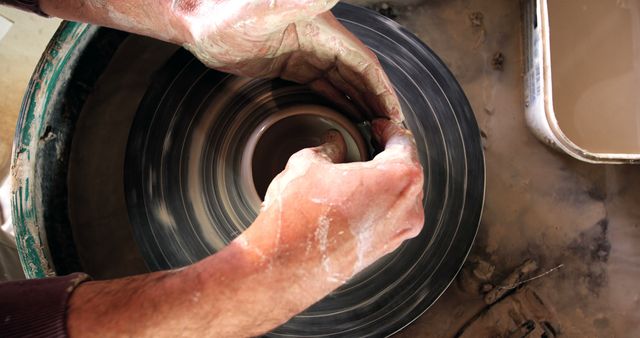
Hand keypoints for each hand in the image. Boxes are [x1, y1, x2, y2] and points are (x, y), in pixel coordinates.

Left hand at [179, 0, 401, 120]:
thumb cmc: (224, 15)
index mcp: (322, 30)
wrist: (197, 23)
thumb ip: (297, 2)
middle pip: (360, 76)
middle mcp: (320, 42)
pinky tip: (348, 117)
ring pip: (345, 83)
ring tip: (375, 130)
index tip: (394, 114)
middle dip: (378, 102)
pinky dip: (340, 101)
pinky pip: (325, 86)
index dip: (382, 89)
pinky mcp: (292, 66)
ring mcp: (306, 54)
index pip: (364, 63)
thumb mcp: (262, 8)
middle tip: (390, 131)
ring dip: (362, 104)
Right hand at [238, 119, 423, 285]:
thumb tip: (334, 142)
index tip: (374, 125)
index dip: (386, 128)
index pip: (402, 141)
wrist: (284, 266)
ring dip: (383, 180)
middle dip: (387, 154)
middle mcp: (409, 207)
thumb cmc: (298, 214)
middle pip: (406, 169)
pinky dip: (378, 203)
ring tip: (358, 170)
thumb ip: (328, 147)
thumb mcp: (309, 164)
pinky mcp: (385, 250)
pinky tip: (353, 198)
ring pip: (400, 195)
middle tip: (367, 142)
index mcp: (399, 178)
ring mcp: (399, 233)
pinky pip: (389, 217)